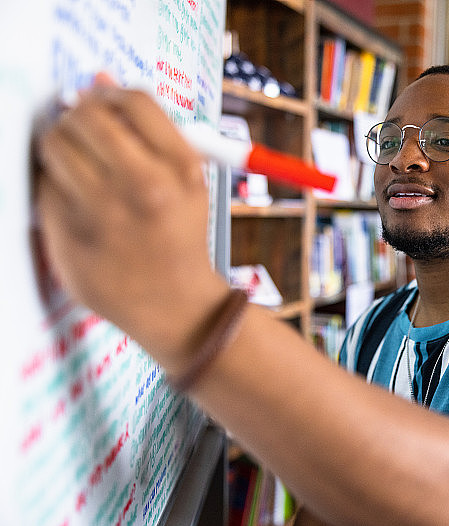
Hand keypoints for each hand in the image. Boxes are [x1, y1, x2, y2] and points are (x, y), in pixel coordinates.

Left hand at [36, 73, 228, 364]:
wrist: (175, 306)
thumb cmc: (180, 239)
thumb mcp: (190, 183)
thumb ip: (151, 132)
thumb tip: (100, 82)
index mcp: (178, 170)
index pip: (133, 101)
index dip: (111, 94)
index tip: (104, 102)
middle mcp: (140, 187)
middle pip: (86, 116)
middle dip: (80, 116)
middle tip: (84, 129)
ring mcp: (100, 212)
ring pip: (55, 144)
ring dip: (61, 143)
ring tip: (78, 162)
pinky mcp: (67, 234)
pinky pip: (45, 186)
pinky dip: (56, 184)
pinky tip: (77, 200)